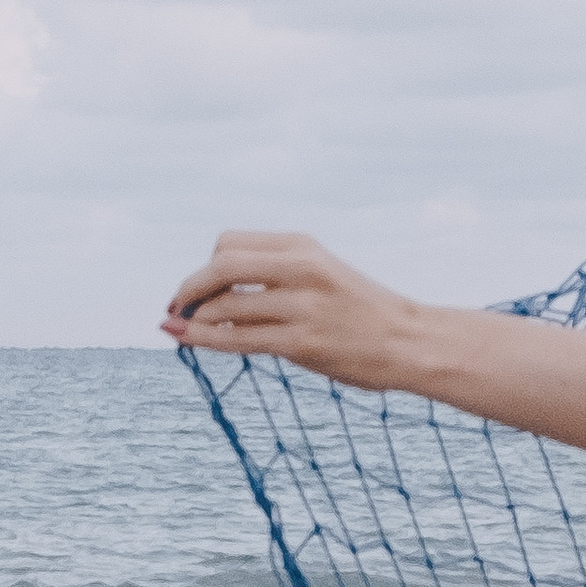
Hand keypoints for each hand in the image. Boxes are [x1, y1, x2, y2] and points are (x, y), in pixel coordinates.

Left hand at [162, 232, 420, 389]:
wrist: (409, 341)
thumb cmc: (361, 312)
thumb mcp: (321, 274)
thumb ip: (277, 274)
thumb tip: (214, 293)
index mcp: (303, 246)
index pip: (228, 243)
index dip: (203, 266)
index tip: (199, 289)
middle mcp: (302, 269)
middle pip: (220, 265)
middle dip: (189, 288)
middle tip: (176, 307)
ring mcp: (303, 306)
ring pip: (226, 307)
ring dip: (196, 320)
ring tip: (183, 330)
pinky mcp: (303, 343)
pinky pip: (240, 340)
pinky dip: (207, 340)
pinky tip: (190, 341)